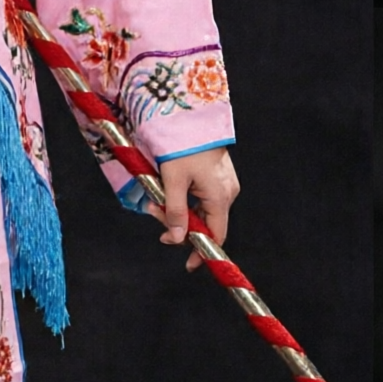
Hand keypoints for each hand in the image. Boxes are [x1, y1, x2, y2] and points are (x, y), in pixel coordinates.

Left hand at [150, 147, 239, 270]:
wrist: (191, 116)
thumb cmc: (183, 147)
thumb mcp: (173, 182)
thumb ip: (175, 212)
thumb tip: (176, 239)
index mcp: (220, 196)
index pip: (216, 235)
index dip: (202, 252)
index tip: (190, 265)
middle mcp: (228, 192)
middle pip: (205, 222)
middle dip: (179, 224)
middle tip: (154, 213)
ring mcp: (225, 182)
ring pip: (201, 209)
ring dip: (179, 210)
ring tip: (157, 198)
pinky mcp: (218, 175)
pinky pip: (202, 196)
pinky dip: (185, 198)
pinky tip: (169, 189)